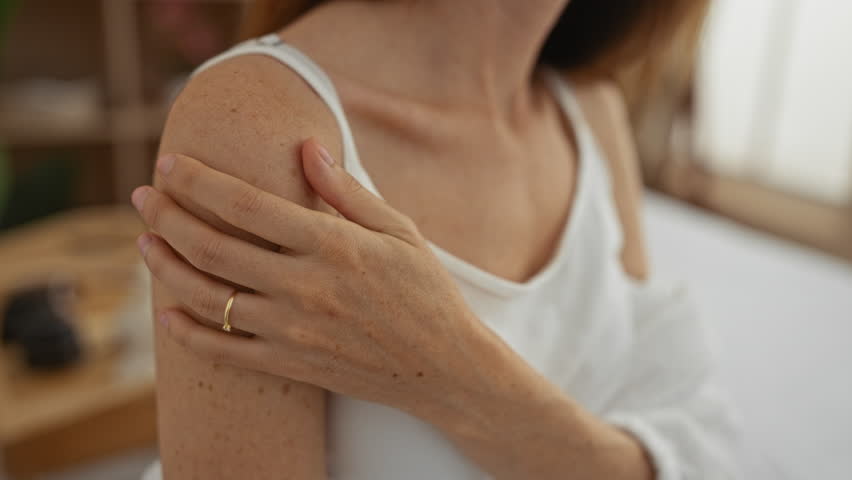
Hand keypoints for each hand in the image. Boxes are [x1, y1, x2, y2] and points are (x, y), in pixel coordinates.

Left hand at [132, 139, 494, 418]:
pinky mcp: (290, 365)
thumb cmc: (426, 293)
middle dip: (166, 216)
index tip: (171, 164)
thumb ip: (347, 191)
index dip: (199, 180)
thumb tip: (306, 147)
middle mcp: (305, 287)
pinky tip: (167, 312)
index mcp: (332, 245)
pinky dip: (187, 332)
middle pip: (212, 246)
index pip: (246, 204)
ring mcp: (293, 330)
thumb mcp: (399, 231)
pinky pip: (224, 351)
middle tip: (143, 197)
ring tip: (144, 243)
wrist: (445, 368)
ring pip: (207, 298)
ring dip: (165, 267)